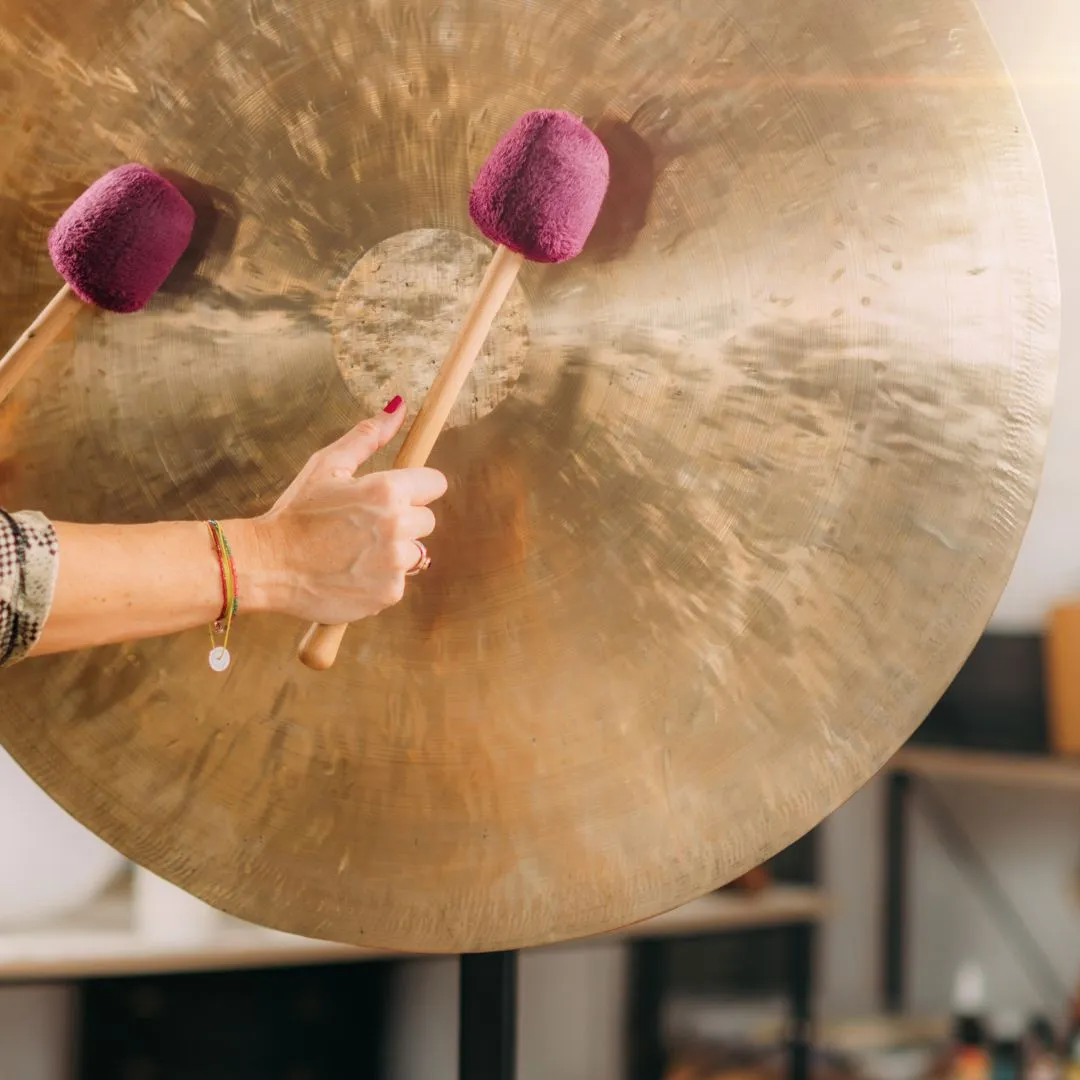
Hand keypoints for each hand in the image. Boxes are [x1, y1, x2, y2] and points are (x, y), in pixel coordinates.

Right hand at [246, 400, 447, 624]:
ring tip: (353, 551)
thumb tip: (398, 407)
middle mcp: (396, 527)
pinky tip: (350, 573)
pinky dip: (379, 580)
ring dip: (392, 552)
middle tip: (362, 526)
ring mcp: (394, 564)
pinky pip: (398, 581)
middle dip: (402, 520)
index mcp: (387, 490)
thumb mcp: (327, 466)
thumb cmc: (296, 513)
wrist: (266, 565)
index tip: (394, 495)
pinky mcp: (388, 594)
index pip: (435, 483)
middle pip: (427, 520)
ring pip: (414, 553)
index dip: (414, 488)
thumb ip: (368, 436)